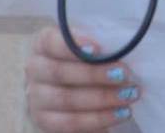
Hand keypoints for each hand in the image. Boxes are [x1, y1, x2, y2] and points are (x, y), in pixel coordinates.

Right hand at [24, 26, 141, 131]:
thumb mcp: (92, 47)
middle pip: (59, 72)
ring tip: (129, 95)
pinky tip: (120, 113)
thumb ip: (101, 44)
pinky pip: (70, 123)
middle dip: (95, 74)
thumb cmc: (89, 60)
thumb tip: (124, 45)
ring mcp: (36, 97)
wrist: (78, 91)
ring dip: (102, 98)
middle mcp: (34, 69)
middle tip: (125, 74)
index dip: (73, 44)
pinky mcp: (44, 121)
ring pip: (66, 99)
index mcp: (43, 44)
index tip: (99, 48)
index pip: (51, 41)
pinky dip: (98, 119)